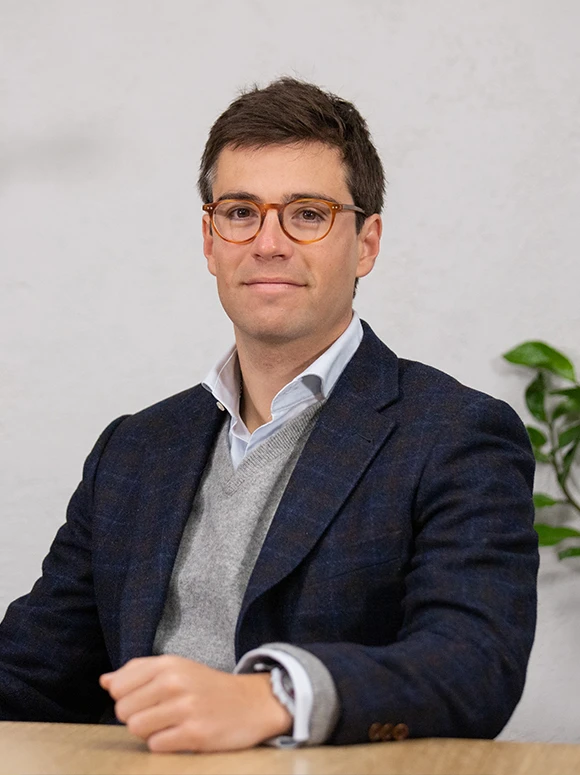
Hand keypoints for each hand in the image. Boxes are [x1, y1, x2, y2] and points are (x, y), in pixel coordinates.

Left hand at [99, 655, 291, 751]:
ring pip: (136, 728)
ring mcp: (185, 708)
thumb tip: (104, 681)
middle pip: (123, 710)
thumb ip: (139, 672)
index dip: (125, 697)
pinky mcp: (194, 733)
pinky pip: (156, 745)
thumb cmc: (207, 686)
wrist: (252, 703)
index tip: (144, 698)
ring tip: (169, 725)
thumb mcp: (176, 668)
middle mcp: (174, 682)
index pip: (118, 685)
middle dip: (137, 716)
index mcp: (167, 664)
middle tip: (160, 714)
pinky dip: (164, 744)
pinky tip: (180, 735)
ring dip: (149, 732)